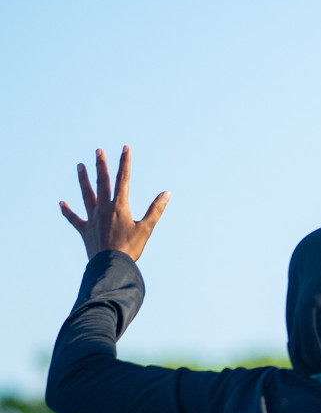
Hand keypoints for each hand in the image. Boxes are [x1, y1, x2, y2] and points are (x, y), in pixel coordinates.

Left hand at [60, 147, 168, 261]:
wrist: (110, 265)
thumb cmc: (130, 248)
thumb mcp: (146, 229)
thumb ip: (155, 210)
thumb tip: (166, 194)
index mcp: (120, 206)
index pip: (123, 180)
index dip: (125, 163)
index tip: (125, 148)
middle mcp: (104, 208)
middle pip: (102, 182)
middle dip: (101, 165)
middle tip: (98, 151)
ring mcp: (92, 218)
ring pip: (86, 195)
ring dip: (83, 179)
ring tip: (80, 166)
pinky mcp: (85, 230)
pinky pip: (74, 219)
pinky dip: (67, 211)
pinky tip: (61, 203)